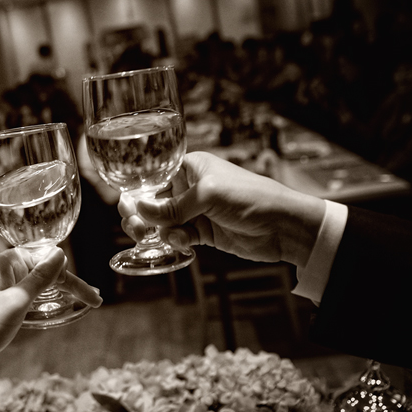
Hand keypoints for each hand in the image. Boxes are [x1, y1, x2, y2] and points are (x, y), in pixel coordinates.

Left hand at [0, 248, 101, 374]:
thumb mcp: (16, 302)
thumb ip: (40, 278)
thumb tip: (60, 254)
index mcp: (7, 263)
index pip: (47, 261)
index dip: (71, 278)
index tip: (92, 295)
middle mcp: (6, 271)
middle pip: (46, 271)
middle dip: (71, 285)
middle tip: (95, 301)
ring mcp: (5, 289)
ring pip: (41, 285)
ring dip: (63, 292)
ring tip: (86, 301)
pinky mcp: (5, 306)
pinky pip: (33, 298)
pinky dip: (49, 302)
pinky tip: (61, 306)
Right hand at [119, 152, 324, 265]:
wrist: (284, 226)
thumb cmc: (251, 198)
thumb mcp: (208, 196)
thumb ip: (173, 206)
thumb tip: (139, 211)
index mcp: (190, 167)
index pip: (153, 176)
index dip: (137, 191)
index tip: (126, 207)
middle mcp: (189, 187)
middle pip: (153, 201)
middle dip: (141, 215)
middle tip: (135, 228)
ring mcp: (196, 211)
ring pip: (162, 222)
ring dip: (157, 231)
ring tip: (155, 238)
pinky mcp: (204, 232)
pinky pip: (178, 236)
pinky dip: (176, 241)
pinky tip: (184, 244)